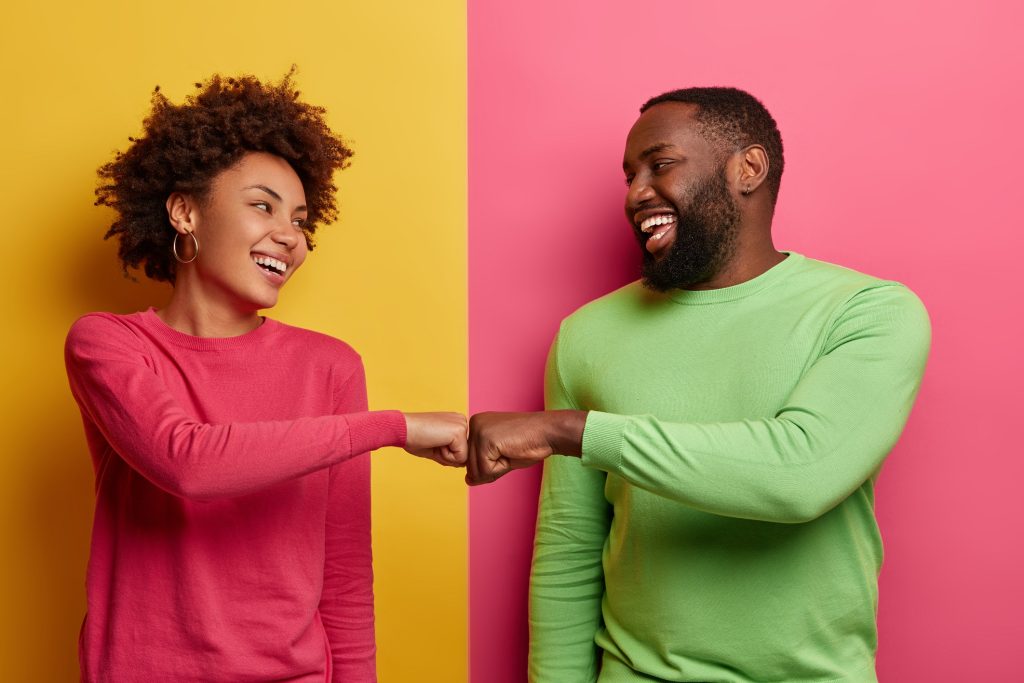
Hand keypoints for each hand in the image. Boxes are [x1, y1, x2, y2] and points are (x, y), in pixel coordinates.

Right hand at [403, 412, 468, 466]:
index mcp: (456, 422)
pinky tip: (436, 442)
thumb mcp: (436, 447)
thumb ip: (450, 454)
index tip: (432, 441)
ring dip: (446, 456)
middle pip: (464, 454)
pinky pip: (460, 458)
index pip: (460, 450)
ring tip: (434, 441)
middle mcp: (462, 421)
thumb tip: (462, 464)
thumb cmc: (415, 438)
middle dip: (447, 456)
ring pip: (463, 457)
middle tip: (432, 442)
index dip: (445, 454)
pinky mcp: (460, 431)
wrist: (403, 429)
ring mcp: (462, 425)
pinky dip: (446, 456)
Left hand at [466, 410, 585, 484]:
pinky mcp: (485, 439)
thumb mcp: (500, 456)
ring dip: (497, 468)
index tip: (506, 449)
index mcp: (476, 424)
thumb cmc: (528, 442)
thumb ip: (483, 467)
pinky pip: (485, 470)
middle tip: (510, 451)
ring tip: (511, 451)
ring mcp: (478, 430)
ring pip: (476, 470)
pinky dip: (501, 468)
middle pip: (471, 466)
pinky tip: (511, 452)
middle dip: (493, 468)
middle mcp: (474, 424)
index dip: (491, 464)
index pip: (470, 460)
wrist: (547, 432)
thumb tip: (468, 480)